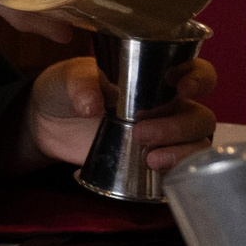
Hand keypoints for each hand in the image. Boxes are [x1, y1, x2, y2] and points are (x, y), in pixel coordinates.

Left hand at [29, 55, 216, 171]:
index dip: (200, 79)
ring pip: (196, 145)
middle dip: (179, 127)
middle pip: (200, 117)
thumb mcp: (68, 78)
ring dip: (181, 152)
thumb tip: (92, 106)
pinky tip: (153, 171)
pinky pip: (179, 169)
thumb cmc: (65, 89)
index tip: (182, 87)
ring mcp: (163, 136)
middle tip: (141, 132)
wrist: (46, 124)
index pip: (198, 74)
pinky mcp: (151, 161)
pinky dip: (174, 171)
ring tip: (150, 160)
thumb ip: (80, 84)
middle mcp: (168, 107)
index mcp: (156, 78)